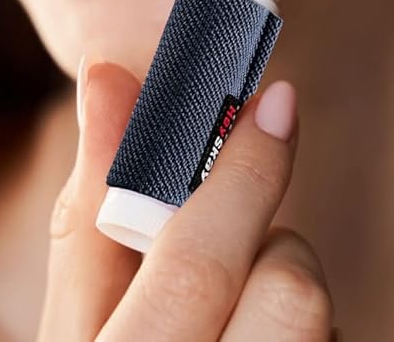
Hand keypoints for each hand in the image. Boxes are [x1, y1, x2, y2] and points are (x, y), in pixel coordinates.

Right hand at [37, 58, 335, 340]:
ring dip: (279, 291)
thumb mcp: (73, 323)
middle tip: (223, 249)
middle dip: (262, 244)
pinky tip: (251, 341)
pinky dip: (299, 331)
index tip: (276, 99)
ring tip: (228, 314)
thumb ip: (90, 203)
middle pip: (292, 293)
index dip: (244, 170)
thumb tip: (108, 77)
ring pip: (320, 318)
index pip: (200, 263)